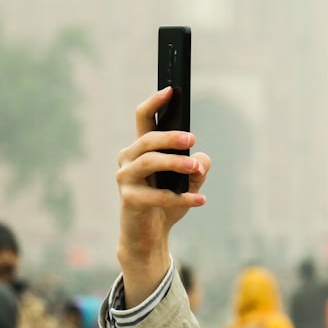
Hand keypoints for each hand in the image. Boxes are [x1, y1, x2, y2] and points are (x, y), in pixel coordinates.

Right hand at [115, 87, 211, 305]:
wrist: (151, 237)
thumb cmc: (167, 204)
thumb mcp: (189, 182)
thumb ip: (197, 167)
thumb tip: (200, 159)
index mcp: (140, 149)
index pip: (143, 119)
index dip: (155, 103)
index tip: (171, 90)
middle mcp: (128, 160)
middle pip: (147, 140)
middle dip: (170, 137)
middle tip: (192, 139)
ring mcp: (125, 180)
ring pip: (148, 162)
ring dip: (175, 164)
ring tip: (196, 170)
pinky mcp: (130, 201)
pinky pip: (157, 195)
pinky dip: (181, 197)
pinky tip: (201, 200)